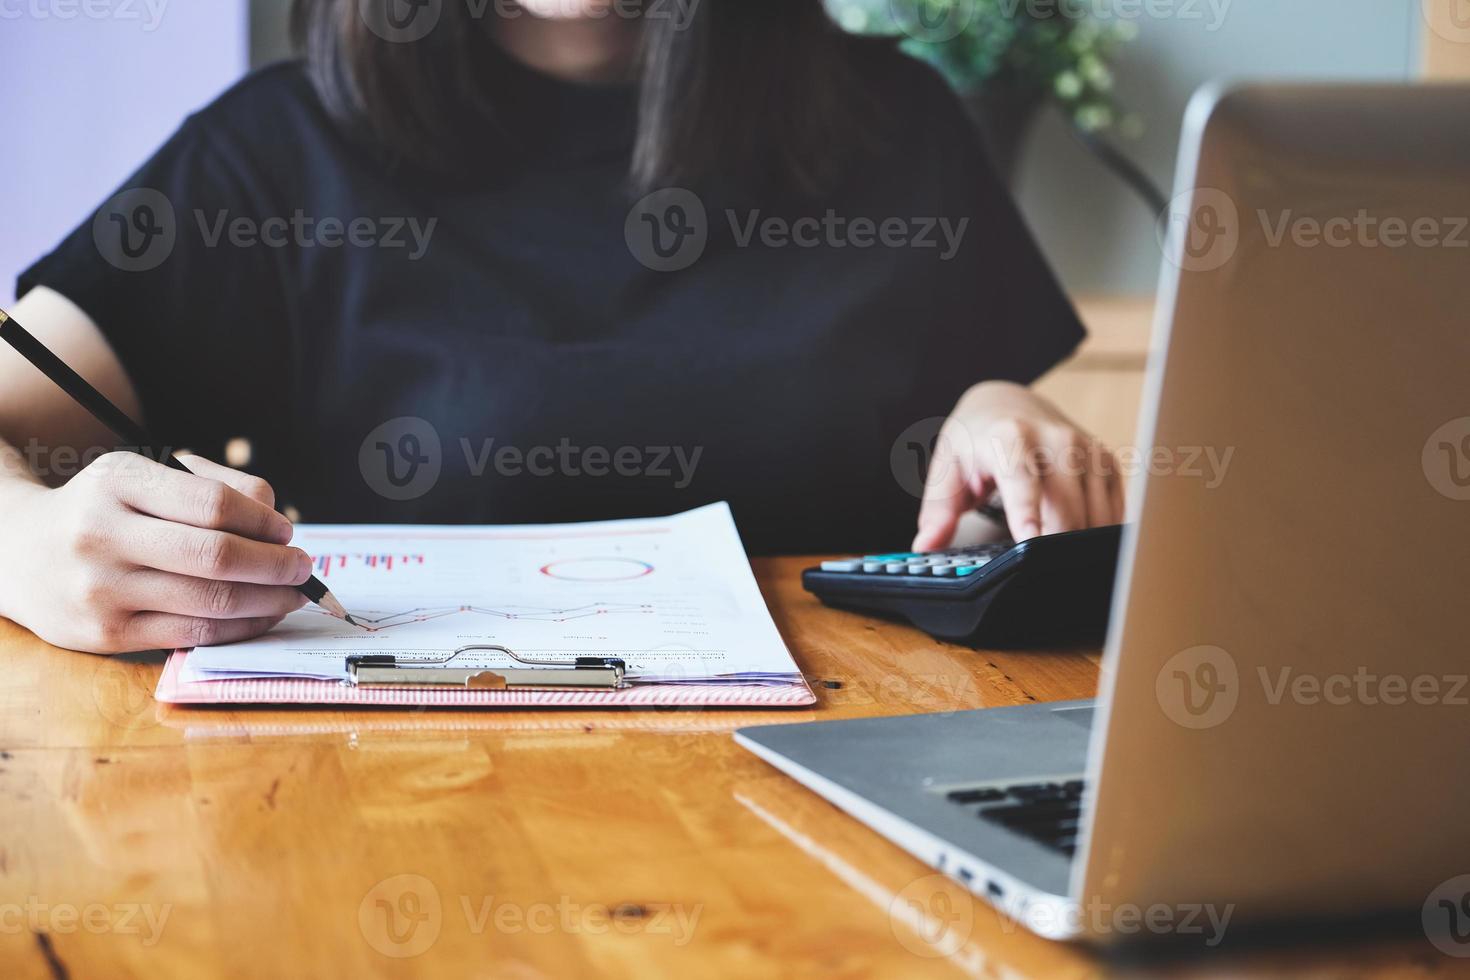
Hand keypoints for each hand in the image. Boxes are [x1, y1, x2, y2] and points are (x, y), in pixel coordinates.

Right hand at [0, 452, 310, 653]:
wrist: (18, 553)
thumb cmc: (104, 509)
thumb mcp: (144, 475)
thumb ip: (213, 484)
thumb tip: (274, 516)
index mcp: (118, 483)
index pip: (212, 504)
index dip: (263, 521)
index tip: (286, 531)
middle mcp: (104, 535)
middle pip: (216, 557)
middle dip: (275, 565)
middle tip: (303, 567)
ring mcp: (103, 589)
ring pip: (210, 601)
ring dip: (268, 600)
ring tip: (292, 594)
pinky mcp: (107, 634)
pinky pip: (193, 633)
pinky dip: (240, 627)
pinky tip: (261, 616)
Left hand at [913, 381, 1124, 549]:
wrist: (1010, 403)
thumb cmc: (976, 441)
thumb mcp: (947, 469)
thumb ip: (938, 511)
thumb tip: (925, 546)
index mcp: (1009, 438)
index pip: (1022, 480)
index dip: (1027, 513)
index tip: (1030, 543)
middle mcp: (1056, 440)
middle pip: (1065, 509)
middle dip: (1055, 548)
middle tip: (1041, 580)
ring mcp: (1087, 451)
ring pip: (1095, 516)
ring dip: (1079, 546)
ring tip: (1058, 566)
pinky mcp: (1108, 463)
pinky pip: (1114, 512)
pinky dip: (1100, 535)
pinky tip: (1083, 547)